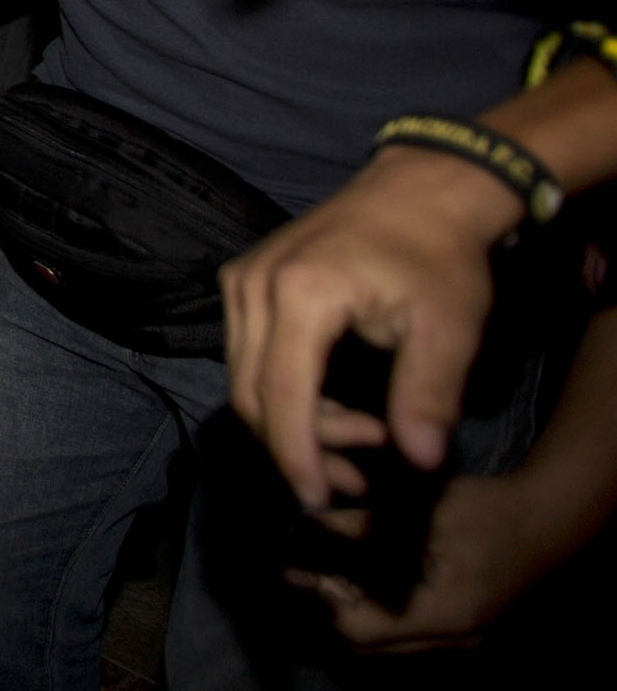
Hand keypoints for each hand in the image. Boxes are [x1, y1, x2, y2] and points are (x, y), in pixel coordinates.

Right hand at [221, 144, 519, 508]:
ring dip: (294, 423)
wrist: (421, 190)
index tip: (321, 500)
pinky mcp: (243, 282)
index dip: (297, 456)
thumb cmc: (439, 255)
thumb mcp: (449, 328)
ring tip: (362, 437)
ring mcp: (241, 281)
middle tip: (357, 478)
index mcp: (301, 295)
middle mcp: (254, 286)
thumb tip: (420, 461)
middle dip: (299, 447)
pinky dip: (285, 393)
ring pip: (245, 379)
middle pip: (252, 393)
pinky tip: (334, 403)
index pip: (282, 395)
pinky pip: (248, 355)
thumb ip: (429, 396)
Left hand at [289, 470, 569, 651]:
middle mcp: (450, 642)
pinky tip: (358, 584)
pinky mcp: (459, 634)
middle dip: (328, 612)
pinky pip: (404, 640)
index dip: (319, 601)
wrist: (545, 523)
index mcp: (442, 617)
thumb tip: (307, 527)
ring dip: (348, 616)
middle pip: (367, 648)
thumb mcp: (419, 512)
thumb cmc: (485, 511)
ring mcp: (458, 644)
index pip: (359, 631)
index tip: (290, 570)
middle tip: (300, 574)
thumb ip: (363, 527)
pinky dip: (374, 618)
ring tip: (323, 577)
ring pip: (383, 648)